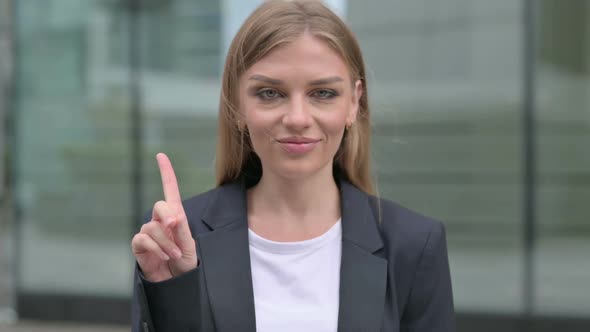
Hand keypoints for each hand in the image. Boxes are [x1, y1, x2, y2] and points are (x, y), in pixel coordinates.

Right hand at [131, 153, 197, 281]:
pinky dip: (156, 247)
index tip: (160, 155)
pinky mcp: (139, 244)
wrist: (177, 284)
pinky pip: (143, 238)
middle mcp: (160, 221)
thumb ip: (181, 231)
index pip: (170, 190)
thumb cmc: (186, 264)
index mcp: (175, 216)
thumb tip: (172, 217)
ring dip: (166, 241)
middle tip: (176, 228)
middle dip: (168, 216)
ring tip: (174, 255)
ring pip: (152, 226)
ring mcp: (148, 232)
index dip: (165, 172)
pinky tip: (163, 256)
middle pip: (160, 206)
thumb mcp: (190, 246)